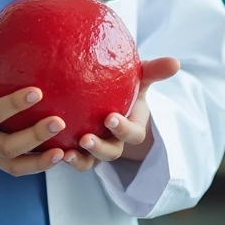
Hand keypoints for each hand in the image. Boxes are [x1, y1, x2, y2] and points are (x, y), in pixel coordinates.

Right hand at [0, 48, 66, 175]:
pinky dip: (37, 166)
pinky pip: (15, 169)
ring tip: (63, 151)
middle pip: (6, 146)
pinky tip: (58, 157)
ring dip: (40, 160)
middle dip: (34, 136)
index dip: (14, 104)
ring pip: (13, 164)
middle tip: (59, 121)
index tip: (38, 91)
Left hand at [62, 57, 180, 171]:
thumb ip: (154, 71)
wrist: (109, 102)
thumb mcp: (140, 79)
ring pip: (89, 162)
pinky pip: (71, 159)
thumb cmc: (126, 89)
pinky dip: (62, 158)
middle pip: (111, 152)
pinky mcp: (77, 152)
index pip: (132, 134)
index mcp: (131, 128)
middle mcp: (114, 142)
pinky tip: (49, 150)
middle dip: (100, 148)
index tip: (111, 118)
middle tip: (86, 139)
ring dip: (79, 160)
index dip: (123, 129)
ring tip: (66, 154)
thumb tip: (175, 62)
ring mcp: (96, 151)